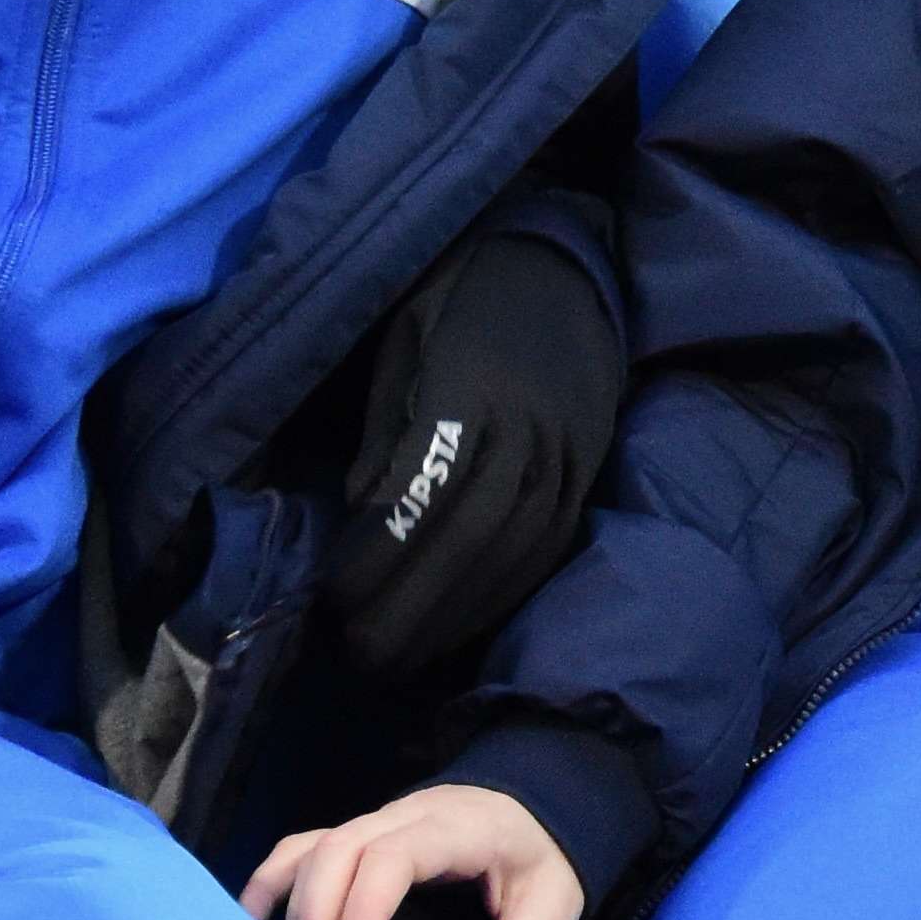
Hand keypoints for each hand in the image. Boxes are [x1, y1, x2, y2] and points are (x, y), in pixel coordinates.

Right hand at [244, 782, 585, 919]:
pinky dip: (271, 889)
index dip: (360, 916)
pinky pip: (300, 852)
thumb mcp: (550, 916)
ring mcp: (374, 821)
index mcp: (452, 828)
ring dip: (287, 913)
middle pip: (333, 852)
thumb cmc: (543, 863)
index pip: (387, 859)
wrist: (544, 807)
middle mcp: (403, 816)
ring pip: (308, 850)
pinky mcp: (357, 837)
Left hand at [329, 228, 622, 672]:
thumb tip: (363, 511)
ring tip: (403, 660)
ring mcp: (569, 448)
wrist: (560, 259)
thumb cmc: (457, 292)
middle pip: (474, 535)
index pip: (424, 489)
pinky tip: (464, 624)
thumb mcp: (400, 337)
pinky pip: (551, 543)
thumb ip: (383, 427)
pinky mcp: (589, 465)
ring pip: (517, 550)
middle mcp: (530, 424)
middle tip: (360, 658)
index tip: (331, 597)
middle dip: (413, 606)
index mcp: (472, 383)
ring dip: (458, 614)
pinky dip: (505, 591)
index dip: (378, 552)